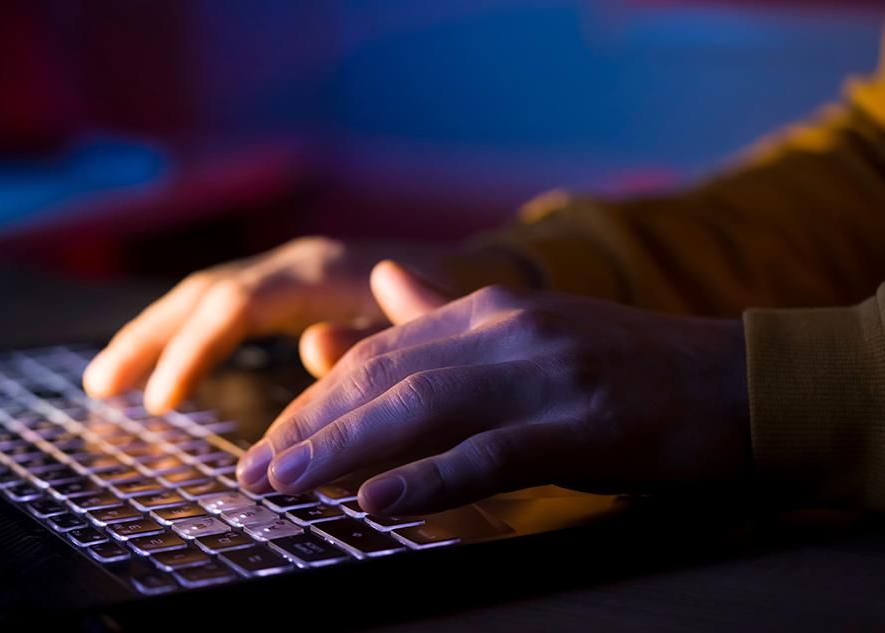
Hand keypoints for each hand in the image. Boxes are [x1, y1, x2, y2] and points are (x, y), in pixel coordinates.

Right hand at [82, 237, 462, 412]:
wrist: (472, 271)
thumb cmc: (450, 306)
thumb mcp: (420, 328)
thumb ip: (372, 338)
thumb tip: (312, 350)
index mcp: (319, 273)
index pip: (235, 305)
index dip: (193, 350)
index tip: (160, 402)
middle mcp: (294, 263)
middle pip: (203, 293)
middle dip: (149, 338)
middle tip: (101, 386)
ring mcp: (288, 270)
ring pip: (205, 294)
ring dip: (154, 333)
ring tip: (107, 380)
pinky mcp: (288, 286)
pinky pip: (223, 303)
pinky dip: (186, 331)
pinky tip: (165, 362)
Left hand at [237, 262, 751, 514]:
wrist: (733, 380)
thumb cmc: (624, 364)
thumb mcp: (529, 327)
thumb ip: (446, 310)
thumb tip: (379, 285)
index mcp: (489, 308)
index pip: (379, 350)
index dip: (315, 397)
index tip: (272, 439)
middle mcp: (506, 329)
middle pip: (384, 377)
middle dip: (310, 425)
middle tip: (254, 471)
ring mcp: (544, 374)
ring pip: (421, 410)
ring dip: (343, 449)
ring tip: (285, 485)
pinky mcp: (583, 424)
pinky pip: (490, 453)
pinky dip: (429, 478)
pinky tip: (377, 503)